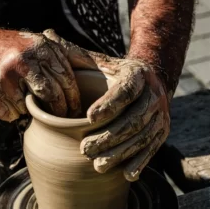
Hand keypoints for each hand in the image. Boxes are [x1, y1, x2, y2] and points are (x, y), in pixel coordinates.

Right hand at [0, 29, 81, 121]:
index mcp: (40, 47)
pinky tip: (7, 100)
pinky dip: (13, 112)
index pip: (67, 79)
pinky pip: (11, 114)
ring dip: (31, 110)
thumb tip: (99, 67)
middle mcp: (23, 60)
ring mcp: (5, 77)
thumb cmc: (11, 48)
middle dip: (60, 111)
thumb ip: (67, 53)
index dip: (74, 99)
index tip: (77, 110)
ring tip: (25, 99)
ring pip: (31, 109)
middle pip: (53, 96)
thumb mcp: (40, 42)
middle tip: (61, 118)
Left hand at [43, 30, 170, 181]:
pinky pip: (152, 148)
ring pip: (142, 136)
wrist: (147, 81)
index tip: (88, 118)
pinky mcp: (162, 131)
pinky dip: (140, 161)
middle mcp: (153, 94)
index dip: (109, 104)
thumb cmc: (113, 73)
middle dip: (109, 136)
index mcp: (136, 74)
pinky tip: (126, 173)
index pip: (124, 89)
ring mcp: (160, 114)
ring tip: (97, 164)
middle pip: (133, 118)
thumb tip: (47, 35)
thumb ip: (74, 53)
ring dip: (120, 152)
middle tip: (84, 149)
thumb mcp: (98, 60)